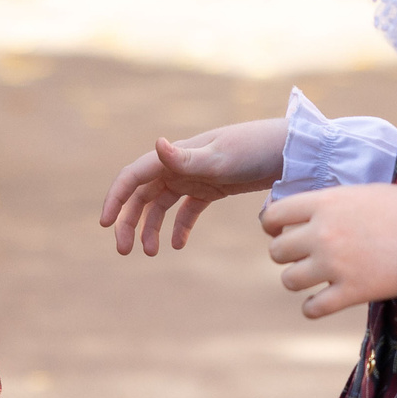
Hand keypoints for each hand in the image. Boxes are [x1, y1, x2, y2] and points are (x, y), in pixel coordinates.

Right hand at [98, 118, 286, 255]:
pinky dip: (179, 227)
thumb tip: (157, 144)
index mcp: (175, 154)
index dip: (116, 198)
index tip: (105, 224)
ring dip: (151, 227)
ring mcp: (195, 176)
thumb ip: (187, 157)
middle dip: (129, 221)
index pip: (134, 176)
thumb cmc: (254, 149)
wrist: (291, 151)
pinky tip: (177, 245)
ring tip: (150, 253)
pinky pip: (187, 209)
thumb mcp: (221, 158)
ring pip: (162, 204)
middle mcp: (180, 164)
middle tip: (124, 251)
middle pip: (142, 194)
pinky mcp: (212, 187)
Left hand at [260, 185, 396, 319]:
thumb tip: (316, 210)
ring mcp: (334, 265)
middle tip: (302, 255)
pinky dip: (313, 307)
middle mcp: (323, 233)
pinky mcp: (350, 292)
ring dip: (297, 280)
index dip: (272, 225)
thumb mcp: (365, 192)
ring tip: (313, 278)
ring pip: (289, 280)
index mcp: (325, 203)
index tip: (279, 231)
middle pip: (277, 250)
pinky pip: (312, 308)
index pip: (273, 215)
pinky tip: (322, 302)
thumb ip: (335, 202)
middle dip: (286, 254)